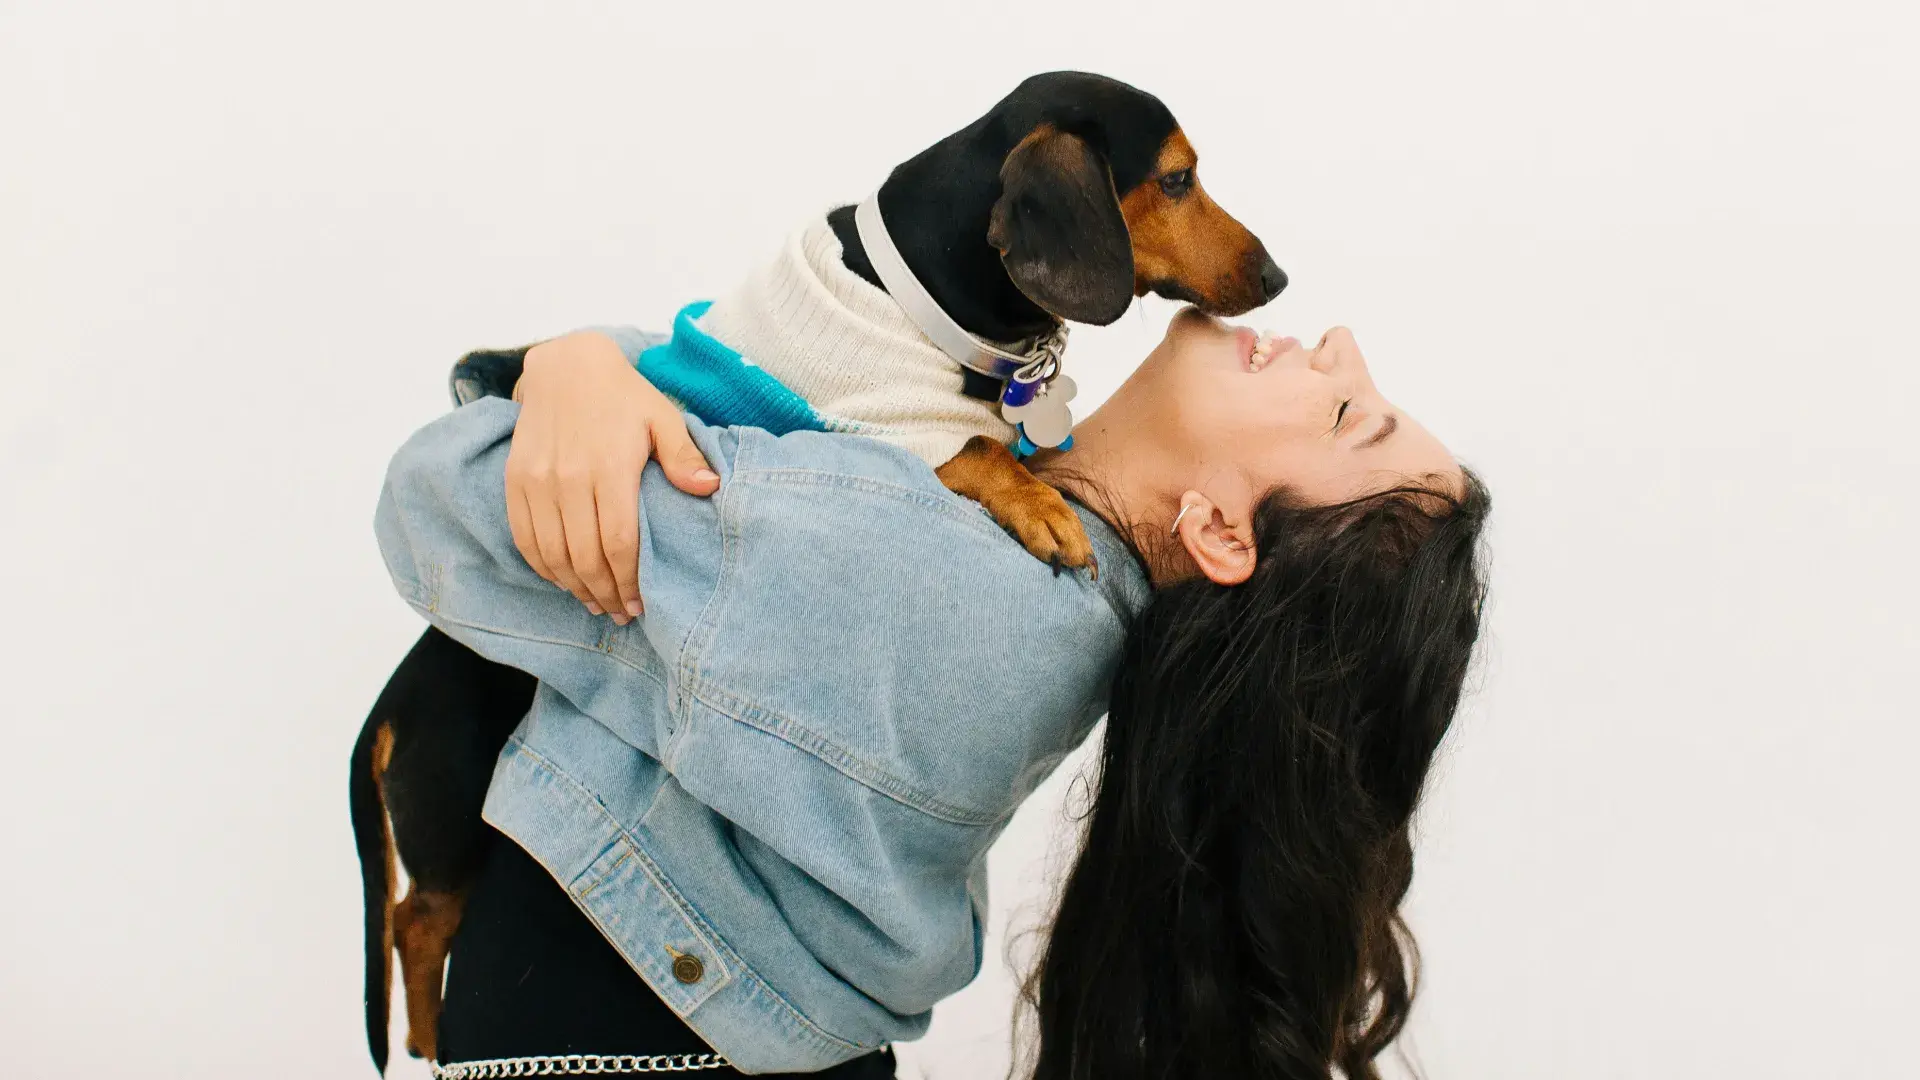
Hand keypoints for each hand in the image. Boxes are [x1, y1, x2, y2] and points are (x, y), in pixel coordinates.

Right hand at [504, 331, 717, 623]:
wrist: (565, 366)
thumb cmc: (623, 396)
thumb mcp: (662, 417)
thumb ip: (683, 456)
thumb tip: (709, 489)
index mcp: (609, 467)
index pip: (618, 542)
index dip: (628, 581)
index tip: (640, 605)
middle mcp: (568, 477)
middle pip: (584, 557)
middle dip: (604, 594)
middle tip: (620, 614)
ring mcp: (537, 480)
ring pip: (552, 553)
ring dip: (573, 587)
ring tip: (595, 604)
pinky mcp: (516, 479)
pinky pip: (525, 536)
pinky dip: (543, 566)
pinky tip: (563, 579)